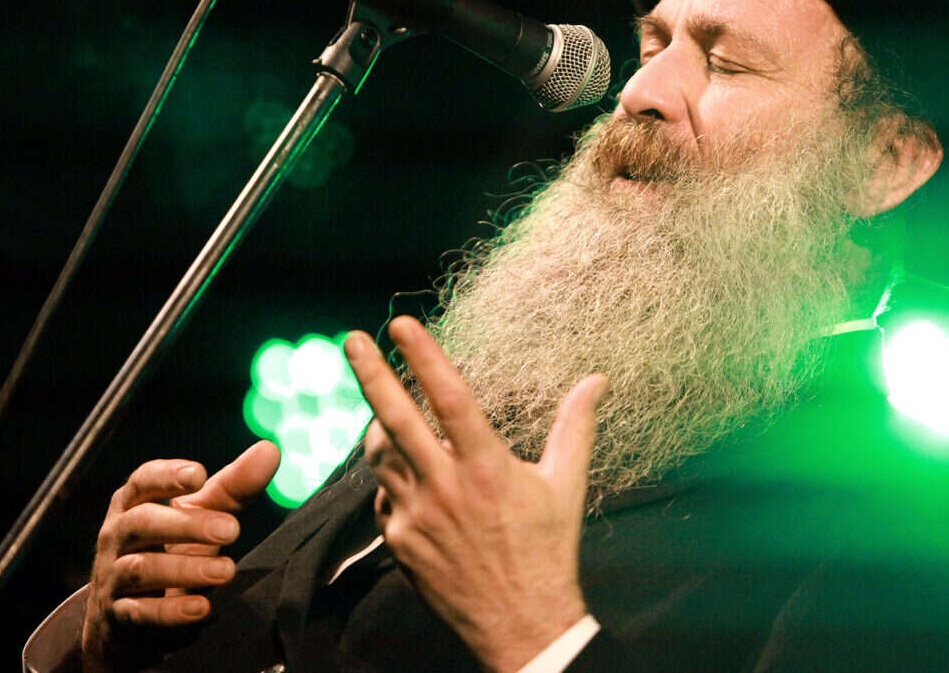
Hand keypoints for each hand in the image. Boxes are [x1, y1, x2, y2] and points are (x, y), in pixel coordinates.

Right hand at [81, 440, 279, 672]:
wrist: (133, 610)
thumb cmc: (173, 545)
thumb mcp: (203, 513)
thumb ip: (234, 485)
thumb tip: (271, 450)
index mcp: (134, 502)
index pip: (143, 480)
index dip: (167, 475)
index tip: (199, 474)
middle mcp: (118, 535)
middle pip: (143, 522)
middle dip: (187, 525)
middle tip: (232, 529)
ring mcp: (114, 575)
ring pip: (141, 568)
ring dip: (185, 569)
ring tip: (227, 571)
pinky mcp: (119, 614)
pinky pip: (140, 612)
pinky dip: (170, 611)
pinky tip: (202, 608)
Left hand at [344, 316, 607, 672]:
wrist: (521, 623)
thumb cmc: (547, 549)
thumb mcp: (565, 485)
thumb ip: (574, 426)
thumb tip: (596, 381)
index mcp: (487, 467)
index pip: (450, 398)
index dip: (424, 357)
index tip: (401, 324)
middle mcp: (446, 487)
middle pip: (396, 419)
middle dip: (371, 374)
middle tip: (352, 340)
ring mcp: (417, 516)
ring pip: (380, 457)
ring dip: (377, 428)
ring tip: (382, 411)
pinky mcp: (399, 542)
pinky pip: (383, 498)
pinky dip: (390, 480)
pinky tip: (405, 477)